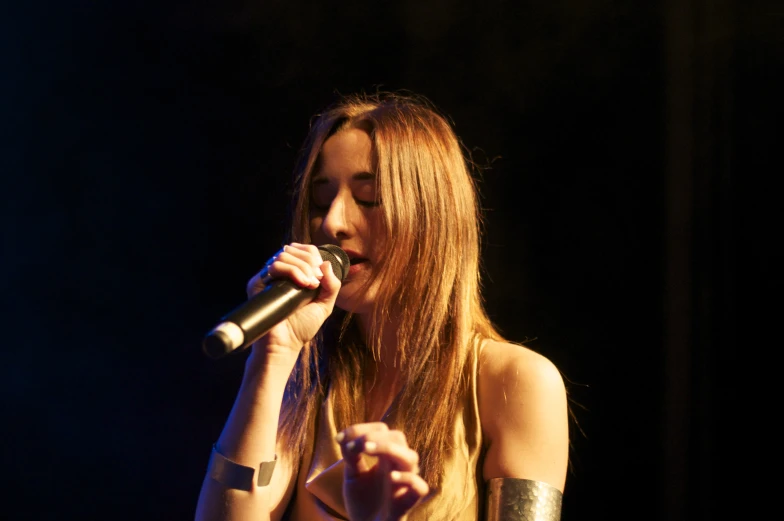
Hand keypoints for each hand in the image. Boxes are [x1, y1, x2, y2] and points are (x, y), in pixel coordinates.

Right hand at [246, 243, 341, 358]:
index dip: (313, 255)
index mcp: (294, 274)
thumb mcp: (325, 305)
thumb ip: (332, 286)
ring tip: (311, 285)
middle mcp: (279, 273)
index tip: (321, 274)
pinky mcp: (257, 284)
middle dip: (310, 262)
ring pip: (284, 255)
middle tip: (317, 281)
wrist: (285, 345)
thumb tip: (326, 263)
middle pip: (293, 249)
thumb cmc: (302, 327)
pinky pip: (273, 267)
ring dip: (303, 267)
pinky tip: (303, 284)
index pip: (302, 250)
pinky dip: (292, 271)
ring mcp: (267, 278)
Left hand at [337, 423, 429, 520]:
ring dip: (389, 448)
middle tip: (356, 446)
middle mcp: (397, 465)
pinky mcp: (407, 502)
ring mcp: (403, 483)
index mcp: (385, 456)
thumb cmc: (363, 502)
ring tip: (367, 450)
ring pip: (411, 457)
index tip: (339, 440)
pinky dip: (407, 479)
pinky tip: (390, 477)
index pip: (382, 430)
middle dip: (376, 436)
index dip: (362, 429)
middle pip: (398, 437)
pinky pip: (419, 487)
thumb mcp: (352, 476)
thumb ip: (351, 457)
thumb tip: (343, 438)